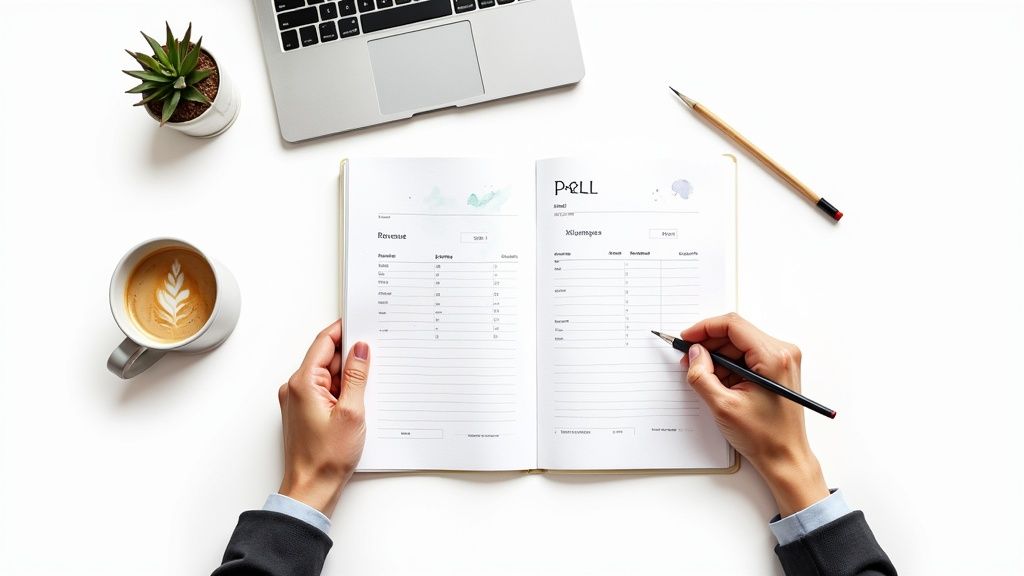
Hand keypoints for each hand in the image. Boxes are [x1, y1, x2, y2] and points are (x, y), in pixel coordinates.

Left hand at [277, 320, 369, 516]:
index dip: (344, 330)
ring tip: (369, 386)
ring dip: (348, 376)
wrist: (311, 489)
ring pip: (328, 375)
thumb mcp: (352, 411)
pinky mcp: (305, 413)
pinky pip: (325, 391)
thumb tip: (361, 349)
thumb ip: (357, 376)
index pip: (324, 343)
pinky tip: (359, 400)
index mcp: (303, 383)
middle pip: (326, 358)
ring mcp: (299, 401)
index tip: (362, 323)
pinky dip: (342, 390)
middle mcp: (296, 388)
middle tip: (375, 355)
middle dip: (351, 355)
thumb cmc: (327, 457)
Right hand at [681, 313, 828, 515]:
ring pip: (739, 344)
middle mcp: (782, 353)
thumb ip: (702, 376)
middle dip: (708, 345)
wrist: (786, 457)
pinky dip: (729, 365)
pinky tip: (719, 383)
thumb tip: (694, 354)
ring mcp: (782, 360)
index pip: (733, 325)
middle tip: (688, 361)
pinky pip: (747, 356)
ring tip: (703, 377)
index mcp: (773, 357)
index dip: (704, 329)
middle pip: (735, 333)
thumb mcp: (723, 406)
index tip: (686, 339)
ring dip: (718, 357)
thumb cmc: (764, 437)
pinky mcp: (777, 369)